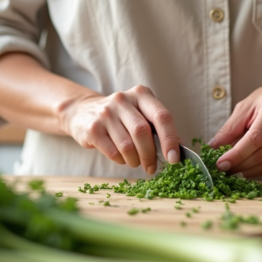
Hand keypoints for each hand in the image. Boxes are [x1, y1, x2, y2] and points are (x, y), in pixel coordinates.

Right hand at [61, 85, 180, 174]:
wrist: (82, 112)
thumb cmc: (121, 117)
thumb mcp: (140, 114)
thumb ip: (158, 128)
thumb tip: (178, 149)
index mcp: (141, 94)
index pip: (162, 117)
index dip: (170, 139)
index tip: (174, 159)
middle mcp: (123, 100)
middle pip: (143, 132)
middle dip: (150, 155)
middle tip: (152, 168)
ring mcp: (106, 113)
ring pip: (127, 145)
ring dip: (135, 160)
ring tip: (136, 162)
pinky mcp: (93, 128)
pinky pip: (113, 152)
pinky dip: (122, 160)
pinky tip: (122, 158)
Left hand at [207, 75, 261, 177]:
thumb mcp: (251, 103)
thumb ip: (232, 125)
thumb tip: (214, 146)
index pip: (254, 138)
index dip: (236, 154)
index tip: (220, 164)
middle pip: (261, 154)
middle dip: (239, 165)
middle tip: (223, 168)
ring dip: (249, 171)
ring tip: (235, 169)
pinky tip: (252, 165)